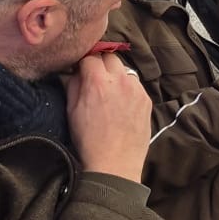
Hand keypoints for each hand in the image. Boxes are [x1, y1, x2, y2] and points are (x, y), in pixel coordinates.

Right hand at [66, 52, 152, 181]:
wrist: (115, 163)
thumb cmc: (88, 140)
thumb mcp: (72, 111)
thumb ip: (73, 85)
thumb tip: (75, 72)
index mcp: (98, 82)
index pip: (90, 56)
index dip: (83, 61)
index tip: (80, 68)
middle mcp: (120, 81)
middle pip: (110, 56)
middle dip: (101, 63)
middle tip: (95, 76)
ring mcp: (136, 90)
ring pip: (125, 69)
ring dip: (116, 75)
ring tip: (110, 91)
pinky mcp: (146, 100)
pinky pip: (135, 85)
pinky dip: (127, 88)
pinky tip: (122, 103)